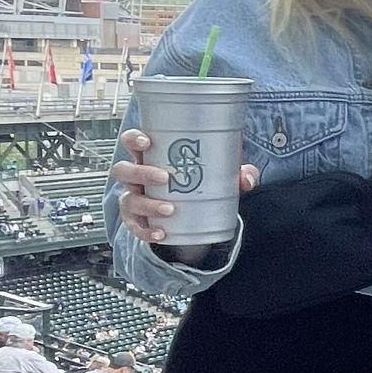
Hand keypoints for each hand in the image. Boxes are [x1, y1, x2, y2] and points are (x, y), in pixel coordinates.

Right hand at [111, 130, 257, 248]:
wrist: (190, 214)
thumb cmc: (196, 181)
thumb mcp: (217, 175)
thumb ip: (235, 174)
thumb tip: (247, 176)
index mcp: (151, 156)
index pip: (132, 141)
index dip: (133, 139)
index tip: (147, 141)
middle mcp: (136, 177)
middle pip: (124, 169)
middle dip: (142, 172)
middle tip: (165, 178)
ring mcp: (133, 198)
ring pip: (129, 199)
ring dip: (148, 204)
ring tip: (170, 209)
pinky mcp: (137, 221)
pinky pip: (135, 227)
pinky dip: (147, 231)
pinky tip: (161, 233)